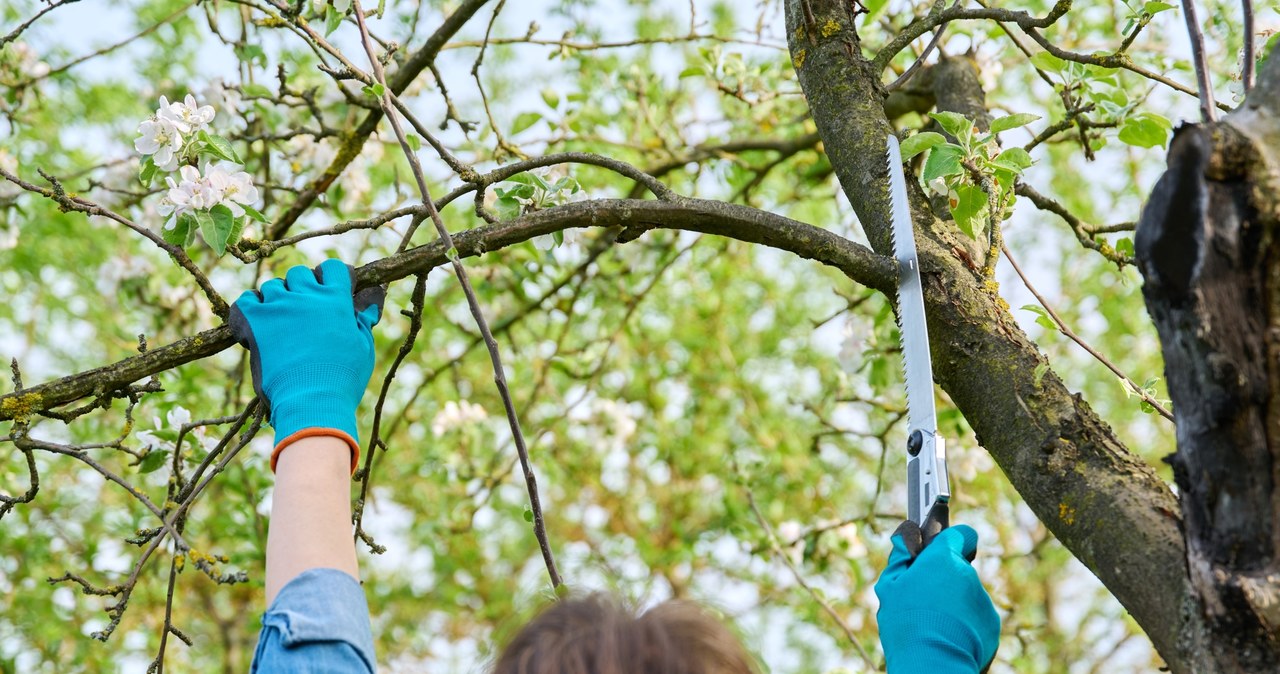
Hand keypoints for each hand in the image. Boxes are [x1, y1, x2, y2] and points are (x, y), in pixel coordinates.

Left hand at [229, 259, 384, 472]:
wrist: (312, 402)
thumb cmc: (343, 378)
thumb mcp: (363, 347)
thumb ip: (363, 318)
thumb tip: (373, 297)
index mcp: (336, 300)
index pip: (332, 268)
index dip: (330, 277)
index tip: (330, 290)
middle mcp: (307, 296)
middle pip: (300, 273)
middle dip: (302, 287)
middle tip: (305, 310)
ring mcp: (279, 306)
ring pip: (273, 286)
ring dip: (278, 299)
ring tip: (282, 320)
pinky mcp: (256, 321)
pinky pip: (246, 300)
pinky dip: (251, 307)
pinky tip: (259, 321)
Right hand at [874, 521, 999, 672]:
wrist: (934, 664)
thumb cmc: (906, 622)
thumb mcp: (889, 586)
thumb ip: (900, 556)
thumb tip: (907, 532)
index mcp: (944, 559)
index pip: (961, 534)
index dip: (950, 540)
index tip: (937, 551)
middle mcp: (968, 574)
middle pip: (957, 569)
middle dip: (943, 579)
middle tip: (922, 599)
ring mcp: (982, 600)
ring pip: (965, 594)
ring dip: (952, 604)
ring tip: (931, 624)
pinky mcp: (992, 624)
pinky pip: (975, 617)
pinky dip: (963, 625)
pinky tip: (946, 637)